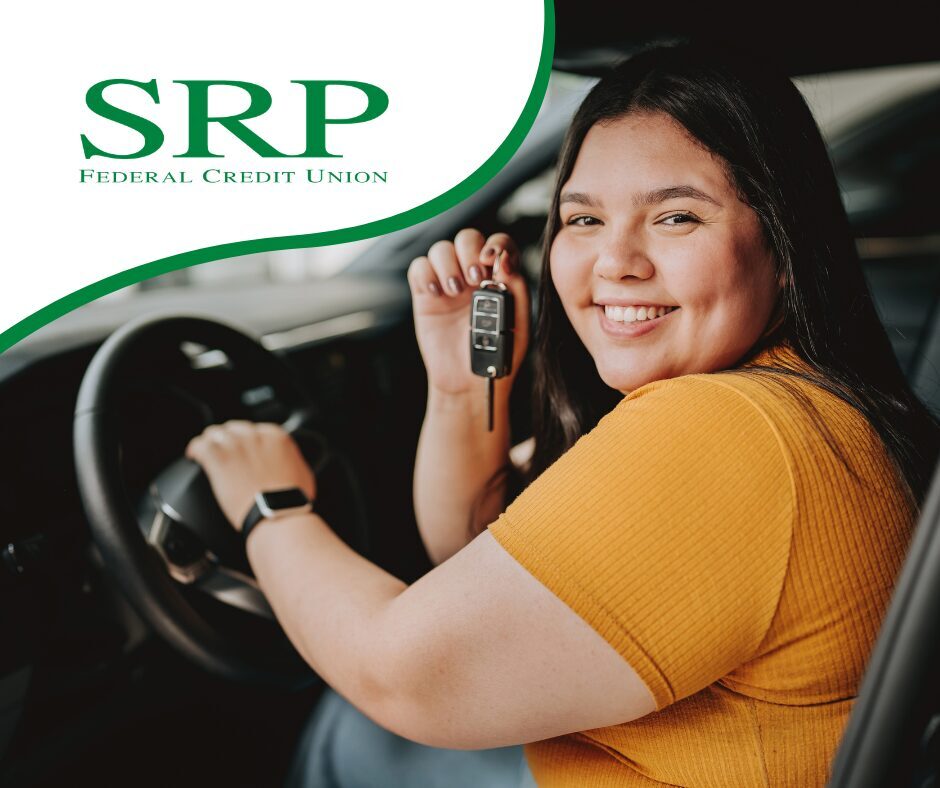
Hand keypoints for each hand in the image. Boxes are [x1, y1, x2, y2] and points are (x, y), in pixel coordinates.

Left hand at [185, 420, 316, 530]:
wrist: (277, 513)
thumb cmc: (291, 500)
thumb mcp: (302, 474)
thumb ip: (293, 462)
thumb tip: (292, 464)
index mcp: (276, 437)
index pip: (255, 429)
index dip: (247, 441)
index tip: (244, 450)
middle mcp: (254, 436)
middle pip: (234, 428)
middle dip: (229, 440)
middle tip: (227, 455)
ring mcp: (235, 445)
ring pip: (214, 433)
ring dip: (211, 443)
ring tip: (207, 453)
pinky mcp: (218, 458)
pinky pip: (200, 445)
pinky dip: (196, 450)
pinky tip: (194, 456)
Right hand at [407, 228, 529, 396]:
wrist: (469, 383)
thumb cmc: (496, 355)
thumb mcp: (518, 323)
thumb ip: (515, 288)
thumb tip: (504, 260)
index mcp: (499, 278)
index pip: (498, 244)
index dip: (495, 244)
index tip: (492, 261)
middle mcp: (473, 276)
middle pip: (467, 238)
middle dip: (469, 252)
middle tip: (474, 279)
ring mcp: (448, 283)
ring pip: (441, 248)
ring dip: (448, 264)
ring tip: (454, 290)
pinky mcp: (426, 295)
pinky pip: (419, 268)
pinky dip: (425, 274)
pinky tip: (436, 294)